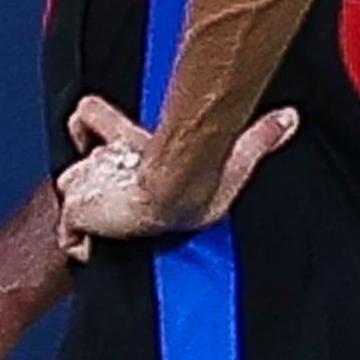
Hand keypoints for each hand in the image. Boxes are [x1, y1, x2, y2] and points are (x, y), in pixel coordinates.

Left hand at [53, 96, 298, 257]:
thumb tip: (291, 118)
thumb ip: (259, 136)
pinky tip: (100, 244)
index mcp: (130, 141)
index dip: (87, 125)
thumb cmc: (198, 180)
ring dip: (84, 210)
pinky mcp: (77, 211)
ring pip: (69, 194)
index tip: (93, 140)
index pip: (89, 116)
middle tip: (112, 198)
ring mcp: (85, 183)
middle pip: (74, 167)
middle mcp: (101, 159)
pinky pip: (69, 235)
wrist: (173, 194)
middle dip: (88, 185)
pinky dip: (80, 241)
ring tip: (111, 221)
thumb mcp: (229, 157)